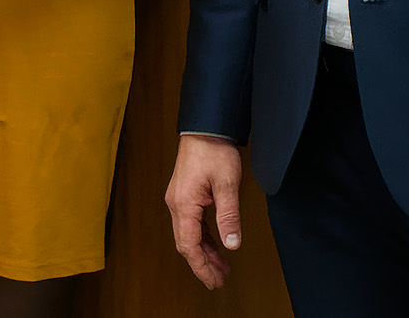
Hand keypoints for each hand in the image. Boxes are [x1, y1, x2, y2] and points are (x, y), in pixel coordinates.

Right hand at [166, 133, 243, 289]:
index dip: (202, 266)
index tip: (214, 281)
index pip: (189, 245)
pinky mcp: (186, 195)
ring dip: (204, 252)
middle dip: (203, 264)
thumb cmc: (213, 150)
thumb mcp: (227, 184)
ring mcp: (179, 199)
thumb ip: (229, 216)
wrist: (205, 127)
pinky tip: (216, 245)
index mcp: (183, 204)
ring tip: (221, 268)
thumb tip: (232, 245)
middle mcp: (176, 204)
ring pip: (189, 235)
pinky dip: (204, 238)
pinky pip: (192, 224)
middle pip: (186, 244)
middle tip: (219, 280)